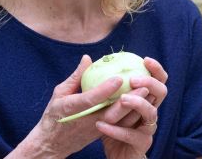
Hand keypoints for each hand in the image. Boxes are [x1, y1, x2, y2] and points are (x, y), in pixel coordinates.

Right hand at [9, 55, 143, 157]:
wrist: (54, 142)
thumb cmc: (54, 113)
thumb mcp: (60, 93)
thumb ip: (76, 77)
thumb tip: (88, 59)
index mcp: (72, 107)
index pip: (91, 99)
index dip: (106, 89)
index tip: (119, 78)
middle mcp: (87, 119)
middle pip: (111, 110)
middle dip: (129, 99)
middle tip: (144, 85)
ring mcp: (96, 127)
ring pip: (119, 118)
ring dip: (134, 106)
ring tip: (147, 92)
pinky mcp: (102, 131)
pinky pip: (118, 122)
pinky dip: (129, 112)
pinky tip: (140, 101)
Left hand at [96, 57, 167, 158]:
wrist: (111, 153)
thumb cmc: (107, 125)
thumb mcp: (98, 101)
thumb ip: (95, 82)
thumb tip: (87, 59)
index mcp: (142, 98)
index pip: (156, 81)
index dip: (155, 70)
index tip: (145, 59)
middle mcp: (148, 111)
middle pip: (161, 93)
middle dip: (150, 83)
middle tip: (133, 79)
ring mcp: (147, 128)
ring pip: (150, 113)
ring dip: (137, 103)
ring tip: (122, 98)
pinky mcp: (141, 144)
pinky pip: (132, 135)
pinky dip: (117, 130)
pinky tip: (101, 124)